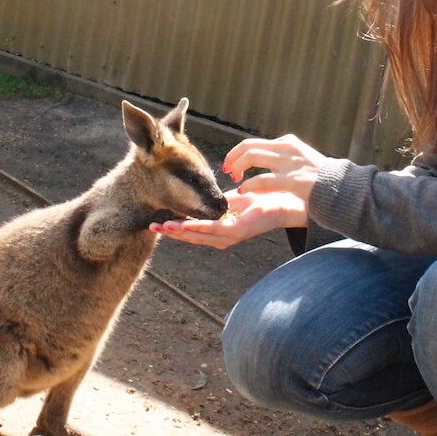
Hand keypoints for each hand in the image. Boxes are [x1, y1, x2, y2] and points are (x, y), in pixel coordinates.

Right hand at [150, 189, 306, 249]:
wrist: (284, 202)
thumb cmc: (260, 201)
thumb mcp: (232, 201)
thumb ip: (215, 204)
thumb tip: (199, 199)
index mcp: (219, 230)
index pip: (192, 230)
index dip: (174, 227)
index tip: (156, 223)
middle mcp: (223, 237)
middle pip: (191, 236)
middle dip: (171, 232)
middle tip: (152, 226)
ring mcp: (230, 236)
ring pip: (199, 235)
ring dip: (180, 232)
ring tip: (163, 227)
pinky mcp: (238, 231)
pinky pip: (213, 230)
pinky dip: (197, 228)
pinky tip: (184, 225)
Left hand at [223, 134, 326, 205]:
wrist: (342, 188)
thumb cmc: (322, 179)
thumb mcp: (302, 159)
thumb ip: (284, 158)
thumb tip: (265, 160)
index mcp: (288, 143)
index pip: (255, 143)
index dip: (238, 153)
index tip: (232, 165)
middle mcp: (287, 148)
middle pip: (249, 146)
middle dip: (233, 157)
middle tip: (227, 171)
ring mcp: (289, 163)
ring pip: (252, 157)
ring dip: (238, 167)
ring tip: (235, 180)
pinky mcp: (292, 179)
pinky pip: (263, 179)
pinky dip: (249, 184)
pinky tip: (243, 191)